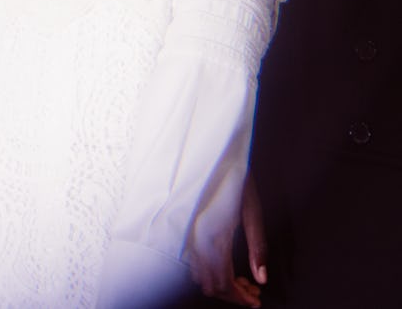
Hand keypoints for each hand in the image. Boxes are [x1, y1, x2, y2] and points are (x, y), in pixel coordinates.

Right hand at [189, 173, 266, 306]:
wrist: (215, 156)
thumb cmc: (235, 179)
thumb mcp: (252, 213)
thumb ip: (257, 248)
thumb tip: (261, 277)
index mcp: (215, 237)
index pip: (224, 283)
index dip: (240, 298)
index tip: (254, 300)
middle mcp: (199, 239)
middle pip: (212, 285)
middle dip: (233, 295)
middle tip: (251, 292)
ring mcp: (191, 235)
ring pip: (202, 277)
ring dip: (221, 284)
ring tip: (241, 280)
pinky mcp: (188, 229)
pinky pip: (196, 262)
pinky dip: (211, 271)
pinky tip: (225, 266)